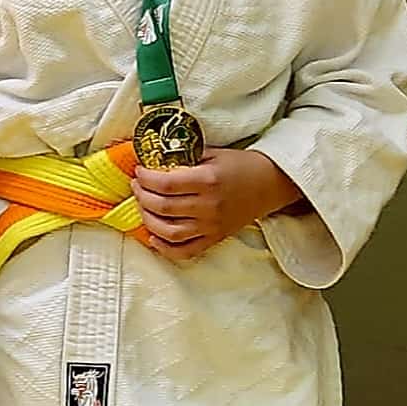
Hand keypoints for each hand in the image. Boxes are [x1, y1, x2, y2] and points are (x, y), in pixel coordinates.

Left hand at [132, 149, 301, 263]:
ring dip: (148, 220)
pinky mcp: (215, 239)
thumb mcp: (214, 153)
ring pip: (169, 232)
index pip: (165, 183)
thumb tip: (155, 160)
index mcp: (207, 180)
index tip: (139, 171)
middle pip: (162, 207)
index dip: (145, 179)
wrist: (270, 184)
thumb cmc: (241, 166)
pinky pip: (185, 251)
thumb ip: (186, 158)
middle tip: (136, 187)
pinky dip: (165, 248)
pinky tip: (154, 237)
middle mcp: (208, 206)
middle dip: (141, 196)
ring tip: (143, 207)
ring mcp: (211, 226)